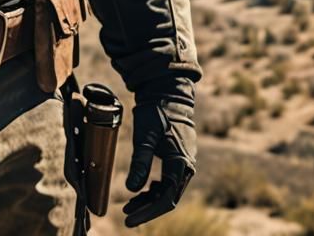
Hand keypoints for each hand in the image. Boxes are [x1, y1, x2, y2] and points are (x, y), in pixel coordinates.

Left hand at [122, 98, 195, 227]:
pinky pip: (167, 180)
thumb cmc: (157, 112)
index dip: (148, 212)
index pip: (166, 199)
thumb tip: (131, 188)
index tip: (130, 219)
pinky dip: (154, 188)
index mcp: (180, 163)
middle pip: (167, 198)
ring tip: (129, 205)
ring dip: (149, 200)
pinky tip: (142, 190)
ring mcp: (183, 162)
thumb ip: (140, 162)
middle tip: (127, 217)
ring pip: (167, 190)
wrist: (167, 93)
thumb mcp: (145, 136)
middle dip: (147, 209)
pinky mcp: (177, 158)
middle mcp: (186, 167)